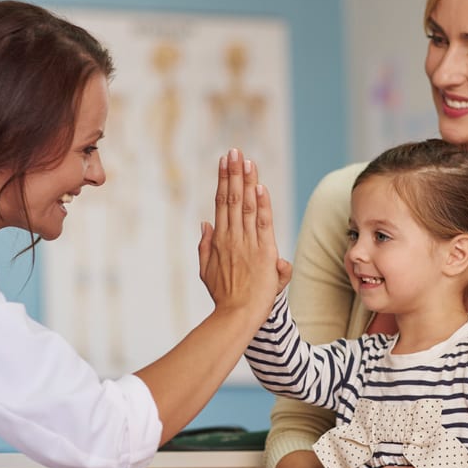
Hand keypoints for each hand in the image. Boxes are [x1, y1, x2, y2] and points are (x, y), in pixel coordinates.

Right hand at [197, 148, 287, 309]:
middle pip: (231, 198)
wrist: (237, 316)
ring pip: (245, 206)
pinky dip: (261, 204)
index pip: (221, 203)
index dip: (224, 181)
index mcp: (219, 240)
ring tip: (245, 160)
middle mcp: (232, 238)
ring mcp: (246, 244)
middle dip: (233, 173)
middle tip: (234, 151)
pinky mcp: (263, 252)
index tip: (225, 162)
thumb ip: (205, 246)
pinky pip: (261, 223)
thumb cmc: (224, 297)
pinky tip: (259, 186)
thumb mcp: (206, 271)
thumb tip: (204, 223)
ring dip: (246, 182)